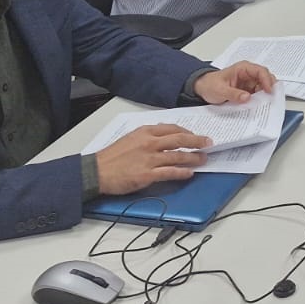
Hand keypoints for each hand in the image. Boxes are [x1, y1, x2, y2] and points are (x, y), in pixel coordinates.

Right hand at [95, 124, 211, 194]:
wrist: (96, 171)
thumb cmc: (111, 156)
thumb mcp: (130, 137)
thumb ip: (148, 135)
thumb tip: (164, 135)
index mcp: (145, 132)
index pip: (173, 128)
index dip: (188, 132)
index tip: (195, 135)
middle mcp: (150, 143)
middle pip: (180, 139)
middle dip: (197, 141)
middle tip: (208, 143)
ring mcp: (149, 159)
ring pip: (178, 156)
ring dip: (193, 157)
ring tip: (203, 159)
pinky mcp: (147, 174)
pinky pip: (170, 172)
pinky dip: (182, 172)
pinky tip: (189, 173)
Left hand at [194, 62, 275, 103]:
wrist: (203, 88)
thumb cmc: (210, 84)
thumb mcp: (220, 90)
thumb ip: (233, 94)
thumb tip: (247, 97)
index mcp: (243, 68)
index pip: (260, 71)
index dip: (267, 80)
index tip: (268, 91)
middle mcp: (248, 74)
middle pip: (265, 79)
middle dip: (268, 88)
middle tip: (270, 99)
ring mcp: (248, 83)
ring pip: (263, 88)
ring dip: (264, 96)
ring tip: (264, 105)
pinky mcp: (247, 91)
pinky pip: (257, 95)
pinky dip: (259, 100)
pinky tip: (258, 106)